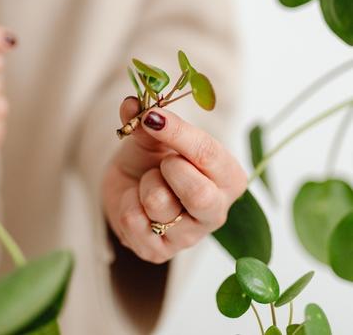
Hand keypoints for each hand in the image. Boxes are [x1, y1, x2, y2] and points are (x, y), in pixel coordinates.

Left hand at [103, 97, 246, 263]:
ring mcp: (189, 236)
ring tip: (149, 183)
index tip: (152, 117)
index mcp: (227, 177)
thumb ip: (146, 121)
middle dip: (170, 169)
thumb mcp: (153, 135)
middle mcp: (216, 210)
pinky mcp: (160, 252)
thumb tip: (131, 104)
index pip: (209, 155)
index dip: (178, 133)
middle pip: (199, 195)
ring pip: (160, 205)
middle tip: (162, 161)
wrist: (130, 186)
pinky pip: (135, 222)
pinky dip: (128, 204)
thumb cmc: (152, 158)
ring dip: (145, 184)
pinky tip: (137, 203)